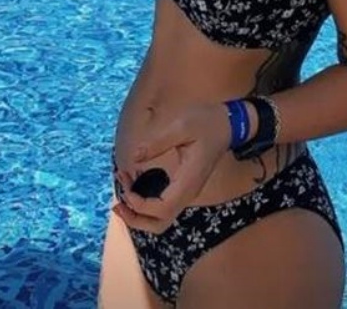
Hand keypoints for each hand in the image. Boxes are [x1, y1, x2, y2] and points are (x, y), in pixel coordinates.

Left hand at [114, 103, 230, 233]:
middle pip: (160, 223)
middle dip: (135, 218)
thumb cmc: (207, 122)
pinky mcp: (185, 186)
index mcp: (188, 180)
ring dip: (139, 211)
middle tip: (117, 201)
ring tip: (123, 189)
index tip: (126, 185)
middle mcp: (188, 192)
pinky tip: (135, 181)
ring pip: (161, 218)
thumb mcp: (182, 125)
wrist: (229, 123)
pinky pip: (163, 205)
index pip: (162, 209)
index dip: (139, 204)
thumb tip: (133, 157)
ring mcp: (188, 191)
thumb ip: (157, 142)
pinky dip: (146, 201)